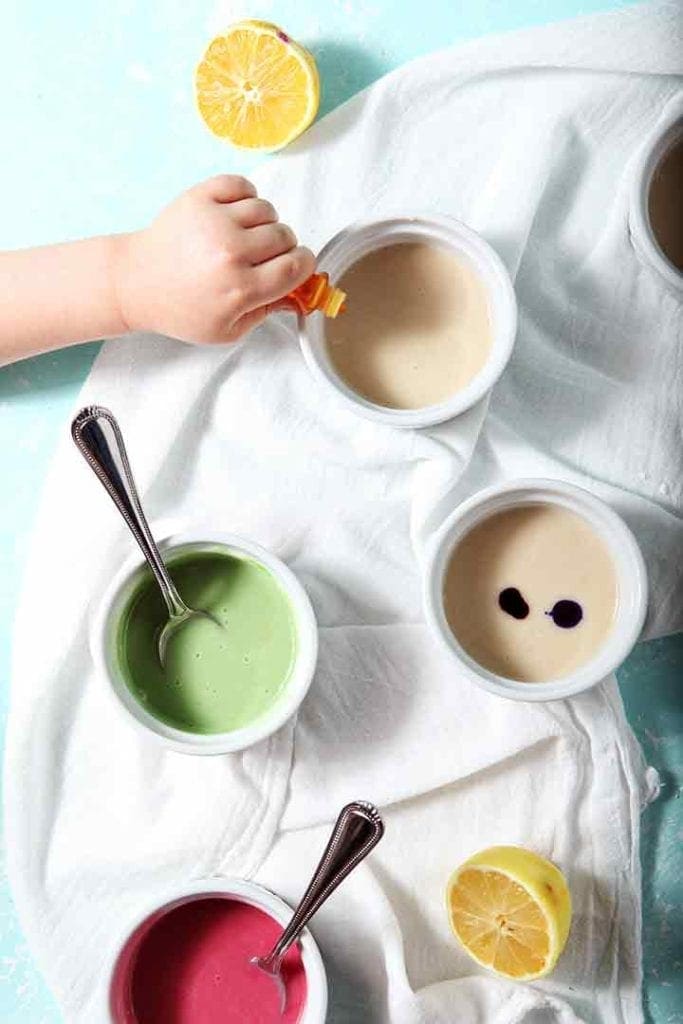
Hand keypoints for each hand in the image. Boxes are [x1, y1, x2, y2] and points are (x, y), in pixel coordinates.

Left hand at [112, 175, 315, 343]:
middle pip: (285, 237)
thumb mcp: (228, 330)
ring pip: (267, 210)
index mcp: (240, 289)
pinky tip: (235, 215)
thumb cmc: (181, 310)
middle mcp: (230, 252)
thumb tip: (301, 295)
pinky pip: (243, 186)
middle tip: (262, 258)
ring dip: (264, 224)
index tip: (295, 267)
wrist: (136, 283)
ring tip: (245, 237)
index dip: (302, 266)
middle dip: (282, 248)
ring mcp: (214, 221)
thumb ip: (268, 311)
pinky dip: (246, 198)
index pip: (297, 266)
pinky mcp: (199, 197)